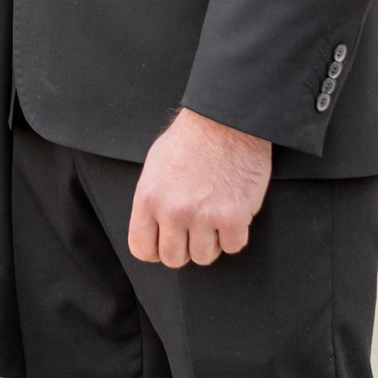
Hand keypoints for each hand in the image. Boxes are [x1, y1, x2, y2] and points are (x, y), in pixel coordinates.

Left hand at [128, 108, 271, 267]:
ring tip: (215, 217)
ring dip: (212, 242)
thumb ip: (153, 201)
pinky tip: (234, 212)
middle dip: (186, 247)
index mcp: (148, 198)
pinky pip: (233, 246)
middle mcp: (173, 212)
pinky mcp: (233, 217)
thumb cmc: (192, 137)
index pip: (142, 249)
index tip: (168, 242)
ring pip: (205, 257)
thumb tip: (153, 228)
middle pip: (174, 258)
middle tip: (196, 229)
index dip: (157, 249)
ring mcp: (204, 216)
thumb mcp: (156, 165)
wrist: (227, 118)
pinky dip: (236, 234)